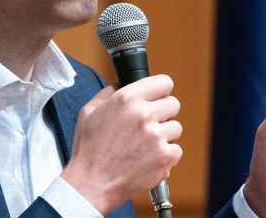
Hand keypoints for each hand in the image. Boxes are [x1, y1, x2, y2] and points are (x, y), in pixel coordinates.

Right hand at [60, 74, 181, 214]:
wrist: (91, 184)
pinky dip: (166, 155)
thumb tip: (121, 83)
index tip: (157, 98)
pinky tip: (148, 158)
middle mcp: (143, 114)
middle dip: (163, 113)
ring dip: (164, 135)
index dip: (160, 91)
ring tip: (145, 145)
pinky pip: (176, 149)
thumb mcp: (89, 112)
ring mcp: (156, 136)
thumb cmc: (89, 150)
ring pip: (176, 127)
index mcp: (127, 99)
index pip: (164, 82)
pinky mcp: (164, 157)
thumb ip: (108, 93)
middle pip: (173, 104)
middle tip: (149, 125)